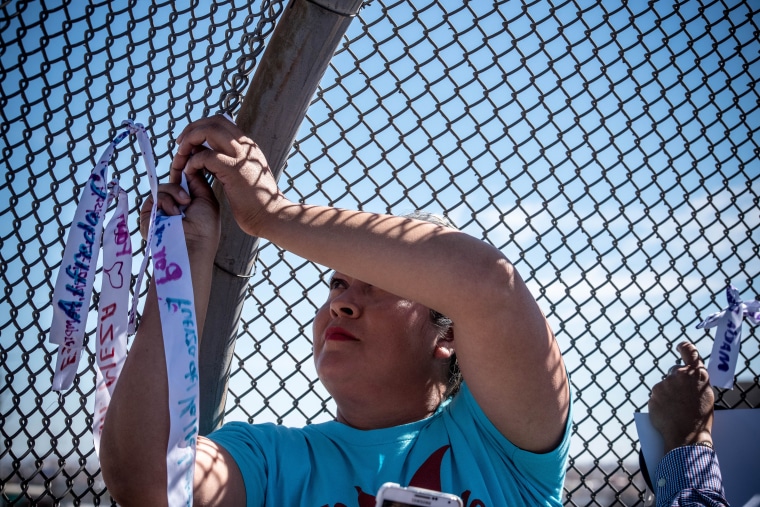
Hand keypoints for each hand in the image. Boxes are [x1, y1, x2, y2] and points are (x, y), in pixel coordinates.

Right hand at [139, 170, 220, 256]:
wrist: (193, 244)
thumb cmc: (205, 227)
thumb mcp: (207, 199)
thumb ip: (198, 181)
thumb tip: (189, 167)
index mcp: (189, 201)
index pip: (182, 180)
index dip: (184, 172)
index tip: (187, 167)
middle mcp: (174, 204)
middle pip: (172, 180)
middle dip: (180, 186)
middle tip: (188, 200)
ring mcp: (161, 209)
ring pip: (163, 187)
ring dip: (174, 194)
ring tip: (182, 210)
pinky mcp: (150, 214)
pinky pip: (155, 196)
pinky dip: (165, 202)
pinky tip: (173, 215)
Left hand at [170, 115, 284, 236]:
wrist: (272, 216)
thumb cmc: (257, 202)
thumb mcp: (242, 175)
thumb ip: (227, 162)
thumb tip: (208, 158)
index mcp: (247, 147)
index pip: (221, 122)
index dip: (201, 127)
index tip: (189, 141)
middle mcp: (245, 146)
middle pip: (214, 121)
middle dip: (192, 129)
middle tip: (180, 144)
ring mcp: (240, 156)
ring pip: (208, 131)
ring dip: (189, 141)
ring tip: (181, 156)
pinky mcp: (234, 170)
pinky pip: (205, 156)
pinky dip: (192, 162)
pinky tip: (188, 173)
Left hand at [648, 341, 714, 452]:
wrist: (687, 436)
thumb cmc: (699, 418)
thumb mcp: (705, 395)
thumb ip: (697, 381)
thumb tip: (689, 375)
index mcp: (698, 375)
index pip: (690, 351)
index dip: (684, 347)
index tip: (680, 346)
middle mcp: (681, 375)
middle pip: (675, 371)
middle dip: (676, 380)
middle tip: (681, 396)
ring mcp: (665, 383)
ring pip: (665, 384)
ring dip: (668, 393)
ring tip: (676, 409)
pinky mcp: (654, 393)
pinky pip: (657, 394)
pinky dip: (660, 401)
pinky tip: (667, 412)